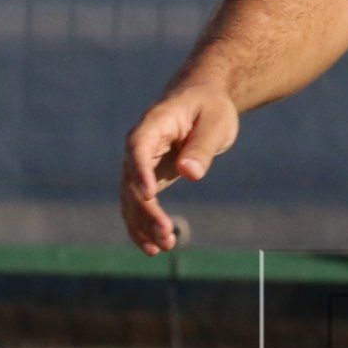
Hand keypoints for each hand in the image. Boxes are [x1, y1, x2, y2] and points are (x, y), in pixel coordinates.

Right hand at [120, 82, 240, 253]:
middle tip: (167, 236)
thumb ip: (202, 147)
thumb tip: (190, 173)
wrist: (200, 98)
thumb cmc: (210, 107)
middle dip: (146, 210)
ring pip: (131, 197)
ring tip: (162, 248)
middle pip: (133, 179)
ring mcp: (141, 162)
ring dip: (143, 223)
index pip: (139, 146)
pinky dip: (143, 224)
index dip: (140, 170)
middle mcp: (141, 144)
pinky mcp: (148, 176)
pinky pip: (138, 203)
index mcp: (155, 123)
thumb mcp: (216, 122)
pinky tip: (153, 247)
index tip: (150, 194)